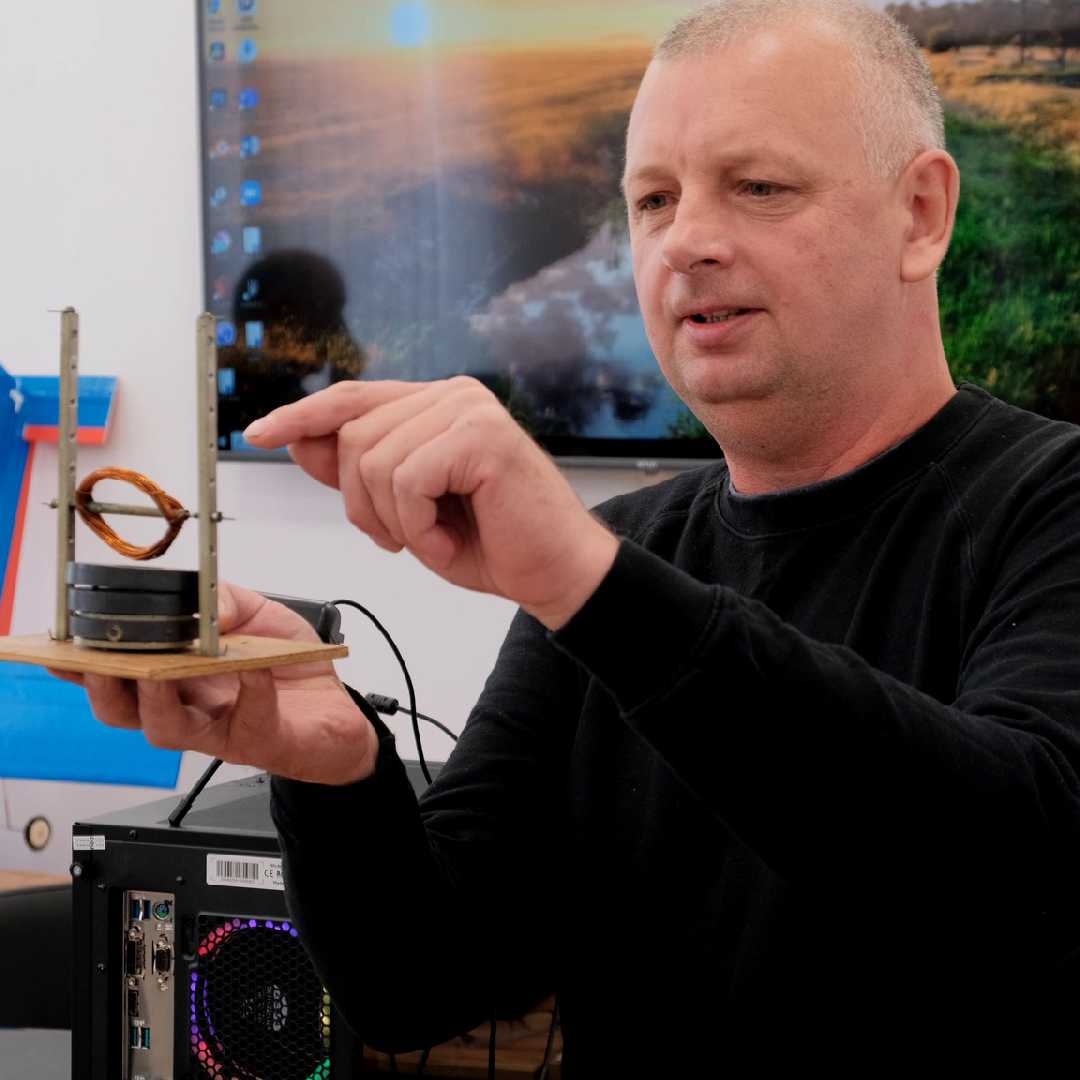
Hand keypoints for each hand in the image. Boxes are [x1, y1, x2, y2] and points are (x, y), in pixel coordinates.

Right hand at [47, 583, 378, 784]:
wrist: (339, 710)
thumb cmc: (290, 666)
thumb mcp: (257, 616)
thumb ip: (225, 601)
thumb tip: (198, 600)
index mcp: (178, 674)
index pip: (118, 675)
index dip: (82, 667)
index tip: (58, 648)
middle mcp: (189, 705)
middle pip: (123, 710)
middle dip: (104, 687)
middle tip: (99, 663)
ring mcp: (219, 728)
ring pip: (165, 730)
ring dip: (156, 699)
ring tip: (160, 671)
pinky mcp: (258, 741)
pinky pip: (246, 720)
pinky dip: (249, 690)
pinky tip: (254, 668)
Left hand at [243, 377, 619, 629]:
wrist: (557, 573)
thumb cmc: (491, 543)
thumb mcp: (407, 513)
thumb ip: (358, 474)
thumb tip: (298, 442)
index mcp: (435, 406)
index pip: (351, 399)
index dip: (301, 416)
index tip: (259, 433)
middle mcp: (451, 395)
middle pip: (353, 438)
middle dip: (361, 505)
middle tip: (403, 540)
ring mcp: (468, 409)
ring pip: (373, 461)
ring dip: (393, 522)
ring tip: (433, 540)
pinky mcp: (481, 435)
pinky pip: (407, 480)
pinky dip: (418, 528)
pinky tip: (448, 542)